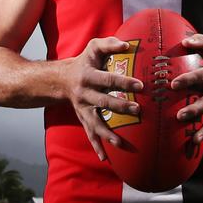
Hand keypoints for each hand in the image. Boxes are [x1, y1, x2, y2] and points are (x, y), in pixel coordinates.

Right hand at [65, 37, 143, 160]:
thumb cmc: (84, 61)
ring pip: (95, 123)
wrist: (62, 79)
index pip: (108, 79)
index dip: (123, 82)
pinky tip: (104, 158)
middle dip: (121, 106)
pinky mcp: (83, 118)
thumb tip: (127, 45)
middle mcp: (84, 94)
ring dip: (107, 133)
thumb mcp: (94, 47)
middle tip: (138, 110)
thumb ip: (109, 43)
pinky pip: (89, 134)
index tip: (140, 85)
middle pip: (103, 102)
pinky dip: (96, 146)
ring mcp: (83, 109)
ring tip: (120, 143)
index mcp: (88, 76)